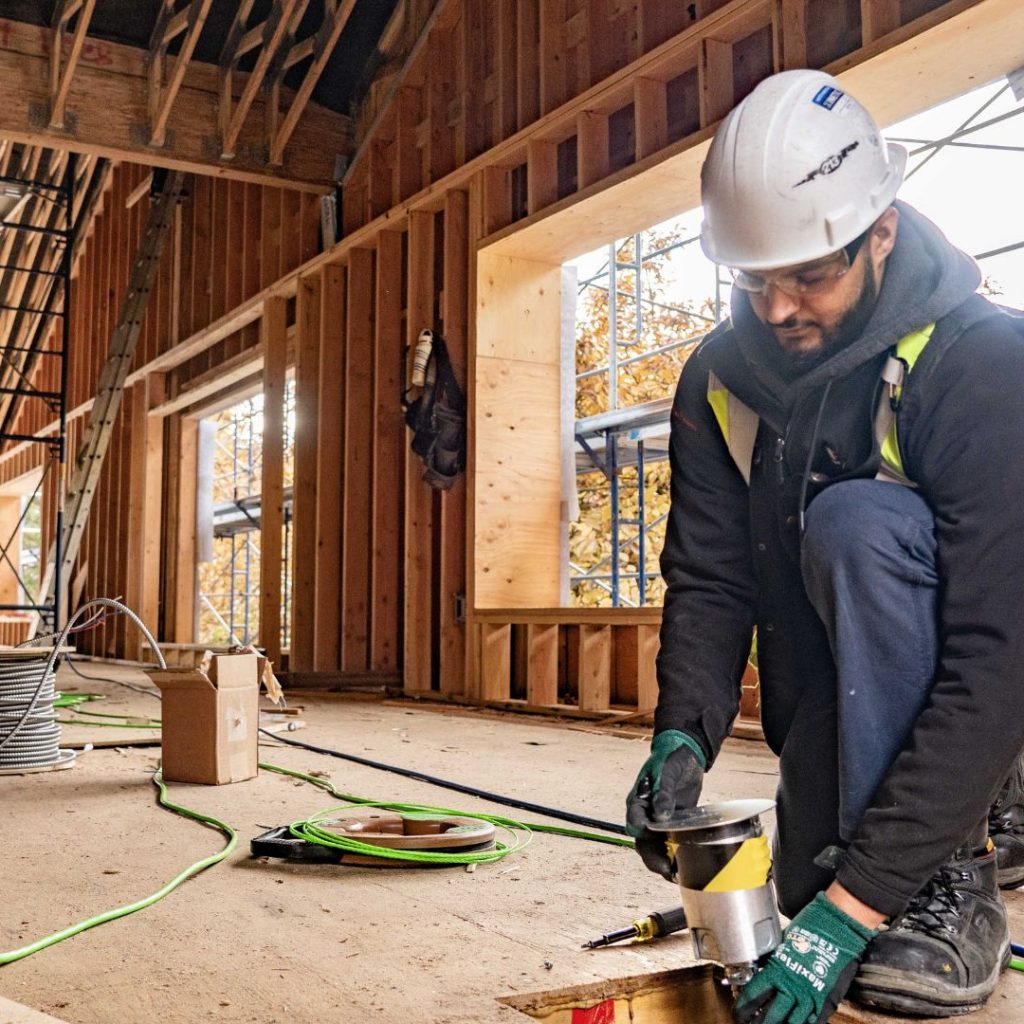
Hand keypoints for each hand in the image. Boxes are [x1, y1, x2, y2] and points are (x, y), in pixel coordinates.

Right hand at [625, 730, 705, 878]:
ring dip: (663, 860)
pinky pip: (671, 842)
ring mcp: (660, 819)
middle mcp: (646, 813)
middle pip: (644, 841)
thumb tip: (660, 815)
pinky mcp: (675, 822)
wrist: (686, 752)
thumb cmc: (671, 758)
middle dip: (653, 858)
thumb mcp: (666, 772)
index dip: (642, 836)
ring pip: (656, 846)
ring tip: (675, 874)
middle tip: (666, 870)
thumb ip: (662, 793)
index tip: (655, 845)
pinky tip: (684, 864)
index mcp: (638, 801)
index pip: (635, 824)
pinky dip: (675, 854)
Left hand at [733, 892, 878, 1023]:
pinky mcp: (826, 1002)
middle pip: (769, 1016)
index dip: (744, 1010)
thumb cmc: (809, 931)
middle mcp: (791, 987)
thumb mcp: (782, 946)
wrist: (835, 929)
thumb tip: (762, 976)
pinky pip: (812, 1023)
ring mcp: (809, 997)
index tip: (739, 1015)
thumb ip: (773, 964)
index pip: (753, 996)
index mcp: (776, 970)